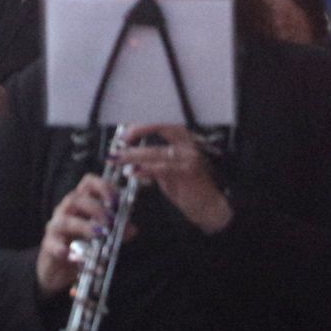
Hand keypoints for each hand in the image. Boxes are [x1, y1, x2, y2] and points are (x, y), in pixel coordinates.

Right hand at [36, 172, 124, 294]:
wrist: (57, 268)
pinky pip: (54, 245)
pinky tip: (76, 257)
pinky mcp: (49, 246)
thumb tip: (132, 229)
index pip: (88, 183)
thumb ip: (116, 231)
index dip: (103, 187)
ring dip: (84, 226)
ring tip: (98, 235)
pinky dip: (64, 250)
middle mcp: (66, 210)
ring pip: (65, 220)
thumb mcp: (100, 236)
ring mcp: (55, 227)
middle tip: (111, 223)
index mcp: (80, 202)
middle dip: (96, 209)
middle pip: (76, 199)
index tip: (116, 201)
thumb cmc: (80, 245)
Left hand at [115, 124, 231, 235]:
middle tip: (120, 140)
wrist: (212, 208)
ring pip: (156, 151)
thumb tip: (131, 158)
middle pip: (160, 127)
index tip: (125, 130)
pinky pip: (161, 168)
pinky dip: (145, 169)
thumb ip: (153, 163)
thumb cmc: (191, 189)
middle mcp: (187, 144)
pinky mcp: (187, 172)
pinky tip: (133, 172)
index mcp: (183, 140)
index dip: (142, 124)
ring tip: (118, 158)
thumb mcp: (170, 172)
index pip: (161, 123)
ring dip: (133, 155)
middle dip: (137, 130)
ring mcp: (188, 157)